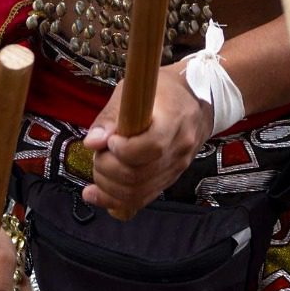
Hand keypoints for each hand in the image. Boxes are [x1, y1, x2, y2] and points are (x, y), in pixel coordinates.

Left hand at [80, 62, 209, 219]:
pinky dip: (116, 200)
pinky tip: (98, 194)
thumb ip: (111, 116)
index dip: (123, 150)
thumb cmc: (164, 92)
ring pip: (138, 192)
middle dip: (107, 168)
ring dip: (108, 186)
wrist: (196, 101)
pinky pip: (142, 199)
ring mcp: (176, 167)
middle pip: (139, 175)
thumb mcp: (135, 89)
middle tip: (99, 153)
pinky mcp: (169, 179)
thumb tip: (93, 141)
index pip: (151, 147)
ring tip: (99, 167)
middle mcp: (179, 148)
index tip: (110, 141)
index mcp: (173, 120)